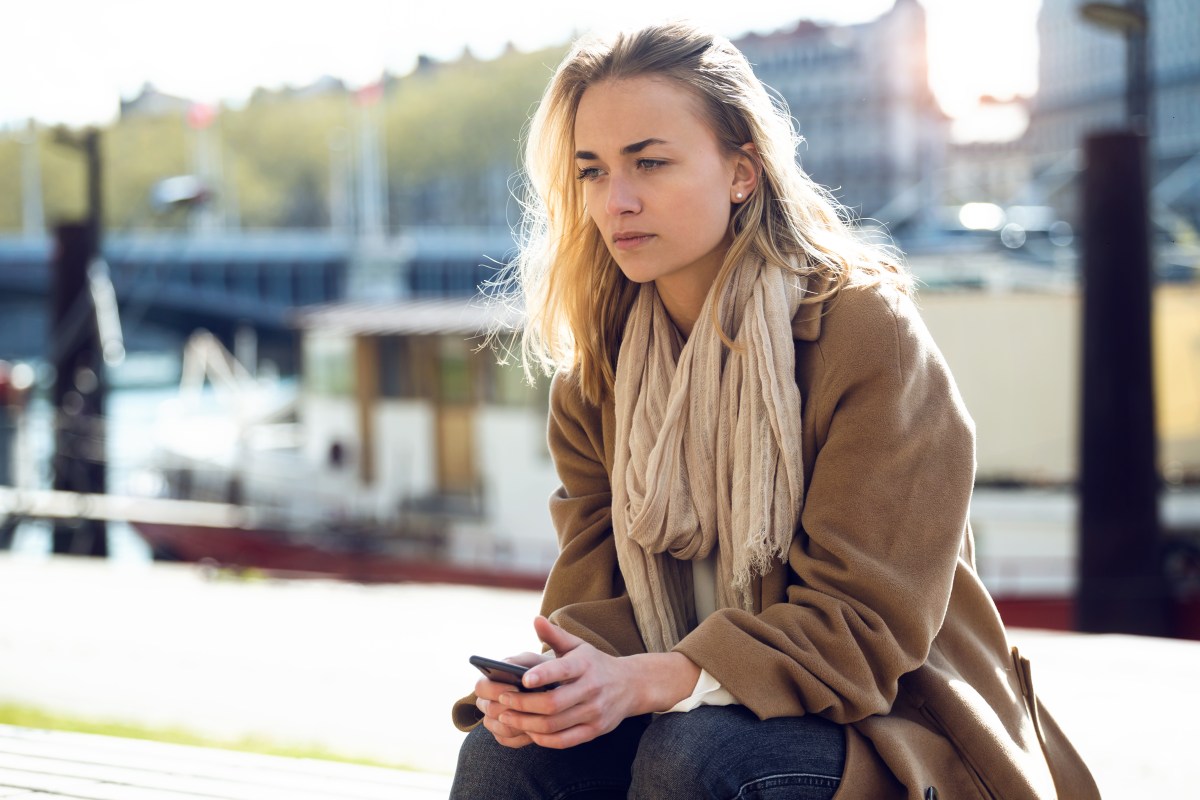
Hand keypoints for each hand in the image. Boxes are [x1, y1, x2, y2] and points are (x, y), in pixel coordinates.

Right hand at [474, 650, 550, 747]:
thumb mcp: (529, 660)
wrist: (550, 688)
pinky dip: (523, 736)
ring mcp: (492, 721)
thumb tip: (509, 669)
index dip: (496, 690)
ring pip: (500, 728)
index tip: (516, 688)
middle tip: (532, 706)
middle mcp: (485, 703)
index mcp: (487, 682)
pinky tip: (538, 728)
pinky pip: (509, 740)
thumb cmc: (536, 670)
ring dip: (520, 723)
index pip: (480, 687)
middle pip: (490, 710)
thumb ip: (517, 662)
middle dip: (511, 708)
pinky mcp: (502, 736)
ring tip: (540, 717)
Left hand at [490, 616, 700, 748]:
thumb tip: (535, 619)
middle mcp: (592, 689)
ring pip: (555, 725)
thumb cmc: (595, 663)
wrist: (632, 685)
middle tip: (502, 700)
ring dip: (527, 723)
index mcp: (586, 664)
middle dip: (524, 704)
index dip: (543, 676)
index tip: (523, 679)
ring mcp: (595, 712)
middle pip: (553, 703)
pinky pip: (565, 741)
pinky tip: (528, 731)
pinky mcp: (595, 730)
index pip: (563, 670)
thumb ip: (555, 635)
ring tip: (507, 716)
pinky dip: (544, 739)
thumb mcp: (578, 645)